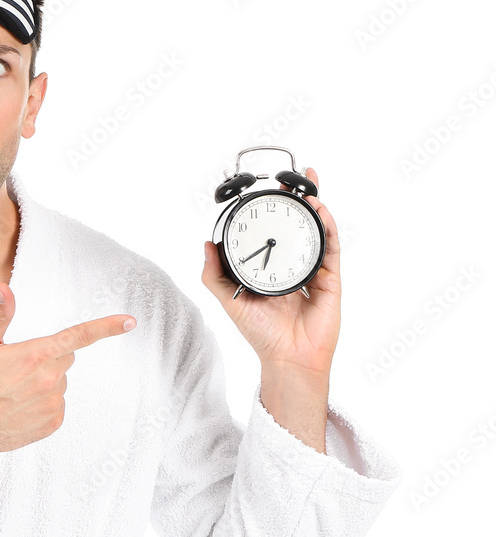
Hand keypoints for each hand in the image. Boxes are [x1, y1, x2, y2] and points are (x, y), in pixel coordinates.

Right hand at [0, 283, 136, 462]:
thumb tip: (5, 287)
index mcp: (35, 354)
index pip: (79, 335)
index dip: (107, 327)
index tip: (130, 321)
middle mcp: (49, 379)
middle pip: (65, 358)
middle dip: (47, 357)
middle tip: (17, 366)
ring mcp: (53, 403)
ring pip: (60, 382)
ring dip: (44, 381)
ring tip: (14, 390)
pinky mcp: (52, 423)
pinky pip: (57, 404)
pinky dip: (43, 403)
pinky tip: (19, 406)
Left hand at [201, 167, 340, 374]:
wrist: (288, 358)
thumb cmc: (260, 334)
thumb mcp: (230, 299)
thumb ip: (215, 274)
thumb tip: (206, 245)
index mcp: (270, 269)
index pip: (271, 233)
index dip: (270, 212)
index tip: (266, 192)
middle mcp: (292, 266)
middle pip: (296, 227)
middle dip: (297, 201)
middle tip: (293, 178)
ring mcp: (313, 271)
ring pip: (316, 233)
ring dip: (315, 208)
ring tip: (309, 186)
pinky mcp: (330, 280)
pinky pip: (330, 249)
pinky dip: (327, 228)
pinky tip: (320, 212)